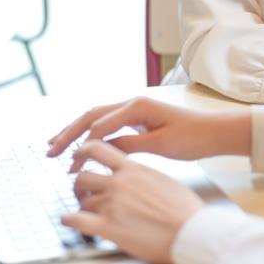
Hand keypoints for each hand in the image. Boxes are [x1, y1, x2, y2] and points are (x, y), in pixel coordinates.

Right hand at [47, 96, 250, 168]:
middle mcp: (134, 103)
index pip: (100, 124)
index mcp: (138, 106)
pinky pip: (108, 124)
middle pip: (92, 115)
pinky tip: (81, 143)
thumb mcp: (161, 144)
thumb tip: (99, 147)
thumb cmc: (193, 136)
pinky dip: (91, 133)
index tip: (67, 160)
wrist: (215, 132)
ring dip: (76, 130)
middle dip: (69, 132)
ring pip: (97, 118)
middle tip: (48, 150)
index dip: (81, 142)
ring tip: (55, 144)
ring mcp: (135, 110)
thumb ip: (129, 144)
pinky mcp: (138, 119)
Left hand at [64, 140, 203, 263]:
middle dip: (80, 185)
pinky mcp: (108, 227)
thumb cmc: (184, 209)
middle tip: (84, 192)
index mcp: (134, 169)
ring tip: (87, 211)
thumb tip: (138, 178)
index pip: (98, 149)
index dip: (83, 150)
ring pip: (82, 199)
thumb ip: (143, 176)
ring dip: (82, 205)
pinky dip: (69, 220)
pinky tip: (70, 220)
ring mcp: (112, 204)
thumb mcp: (163, 180)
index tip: (79, 155)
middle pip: (83, 176)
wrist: (191, 231)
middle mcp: (120, 183)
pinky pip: (76, 220)